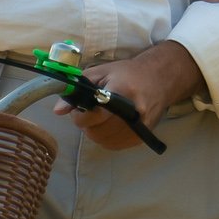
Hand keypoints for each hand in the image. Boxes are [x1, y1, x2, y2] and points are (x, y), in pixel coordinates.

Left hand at [79, 43, 201, 149]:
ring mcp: (139, 127)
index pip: (95, 114)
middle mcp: (134, 112)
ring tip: (100, 117)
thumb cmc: (128, 73)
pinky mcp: (141, 137)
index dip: (81, 114)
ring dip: (95, 131)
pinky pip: (113, 145)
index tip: (79, 107)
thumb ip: (77, 88)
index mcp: (122, 91)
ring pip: (103, 141)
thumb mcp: (101, 72)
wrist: (160, 79)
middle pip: (97, 131)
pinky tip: (109, 125)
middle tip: (89, 111)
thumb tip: (58, 110)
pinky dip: (105, 137)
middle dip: (86, 123)